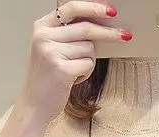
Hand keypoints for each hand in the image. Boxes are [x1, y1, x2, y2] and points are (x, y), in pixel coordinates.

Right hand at [19, 3, 132, 124]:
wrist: (34, 105)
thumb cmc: (46, 79)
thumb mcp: (50, 49)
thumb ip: (67, 34)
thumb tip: (99, 25)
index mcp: (41, 27)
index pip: (71, 8)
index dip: (93, 7)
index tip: (110, 11)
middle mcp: (44, 37)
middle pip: (86, 28)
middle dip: (109, 33)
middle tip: (125, 35)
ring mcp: (51, 53)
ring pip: (89, 48)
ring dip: (89, 61)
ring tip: (74, 71)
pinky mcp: (61, 69)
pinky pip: (88, 64)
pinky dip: (86, 73)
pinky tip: (73, 79)